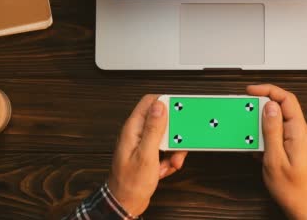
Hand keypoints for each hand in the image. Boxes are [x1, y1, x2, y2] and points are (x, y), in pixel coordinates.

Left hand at [108, 95, 187, 215]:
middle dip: (174, 134)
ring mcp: (142, 144)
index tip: (180, 112)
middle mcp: (137, 133)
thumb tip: (160, 106)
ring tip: (171, 162)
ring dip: (173, 150)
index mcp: (133, 129)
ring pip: (165, 137)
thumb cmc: (130, 183)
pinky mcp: (147, 155)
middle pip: (162, 121)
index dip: (167, 104)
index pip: (150, 102)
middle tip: (178, 146)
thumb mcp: (146, 154)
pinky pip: (164, 150)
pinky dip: (168, 160)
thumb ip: (154, 128)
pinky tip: (163, 170)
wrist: (125, 204)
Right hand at [247, 85, 306, 219]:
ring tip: (248, 133)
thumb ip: (272, 130)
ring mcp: (298, 139)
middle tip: (244, 112)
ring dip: (261, 124)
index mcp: (299, 131)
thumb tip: (269, 106)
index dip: (268, 90)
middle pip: (281, 107)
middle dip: (260, 107)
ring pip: (277, 121)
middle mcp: (301, 132)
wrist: (304, 207)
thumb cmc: (293, 189)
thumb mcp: (275, 159)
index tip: (251, 91)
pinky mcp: (293, 147)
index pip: (286, 98)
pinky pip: (277, 133)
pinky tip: (255, 145)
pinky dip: (264, 135)